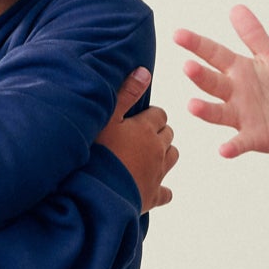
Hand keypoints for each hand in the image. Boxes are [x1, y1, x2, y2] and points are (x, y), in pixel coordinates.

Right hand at [95, 68, 178, 208]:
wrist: (95, 191)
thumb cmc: (96, 150)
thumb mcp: (107, 116)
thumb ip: (126, 93)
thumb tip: (144, 72)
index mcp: (147, 129)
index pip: (160, 114)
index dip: (150, 114)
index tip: (138, 117)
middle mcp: (158, 150)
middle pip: (168, 134)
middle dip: (158, 131)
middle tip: (140, 134)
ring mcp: (157, 174)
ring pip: (172, 157)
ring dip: (164, 153)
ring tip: (148, 153)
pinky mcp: (153, 196)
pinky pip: (166, 193)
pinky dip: (162, 189)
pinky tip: (154, 187)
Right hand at [173, 6, 268, 157]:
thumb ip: (254, 35)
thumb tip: (236, 8)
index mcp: (237, 70)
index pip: (213, 54)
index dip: (196, 44)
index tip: (178, 35)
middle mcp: (234, 93)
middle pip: (212, 82)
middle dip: (200, 76)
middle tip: (187, 67)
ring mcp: (241, 116)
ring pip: (218, 112)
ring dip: (205, 110)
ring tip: (192, 105)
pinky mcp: (254, 137)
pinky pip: (240, 142)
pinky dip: (231, 147)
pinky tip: (224, 150)